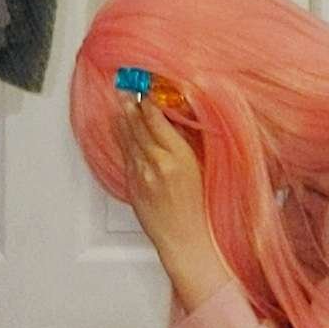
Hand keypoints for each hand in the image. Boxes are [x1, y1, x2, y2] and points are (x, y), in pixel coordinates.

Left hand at [119, 97, 230, 309]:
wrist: (188, 241)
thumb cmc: (204, 211)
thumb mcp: (206, 172)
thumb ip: (191, 146)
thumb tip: (181, 122)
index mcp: (179, 158)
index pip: (157, 119)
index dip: (150, 100)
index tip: (150, 87)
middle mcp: (157, 163)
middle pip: (139, 125)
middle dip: (133, 104)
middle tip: (129, 86)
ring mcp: (142, 174)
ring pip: (128, 138)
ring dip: (125, 117)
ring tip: (123, 100)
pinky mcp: (133, 185)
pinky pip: (126, 155)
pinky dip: (123, 138)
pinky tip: (122, 129)